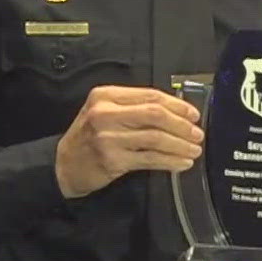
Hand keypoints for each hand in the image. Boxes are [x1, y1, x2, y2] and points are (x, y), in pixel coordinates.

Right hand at [54, 86, 203, 197]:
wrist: (63, 165)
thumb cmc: (89, 137)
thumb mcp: (104, 112)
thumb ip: (133, 107)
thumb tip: (176, 112)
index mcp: (106, 95)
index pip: (149, 95)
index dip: (176, 105)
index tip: (193, 114)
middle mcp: (106, 113)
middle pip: (155, 114)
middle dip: (181, 124)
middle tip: (197, 133)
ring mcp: (108, 137)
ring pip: (155, 137)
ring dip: (180, 144)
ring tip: (194, 150)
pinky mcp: (113, 160)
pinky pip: (149, 158)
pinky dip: (170, 161)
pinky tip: (181, 163)